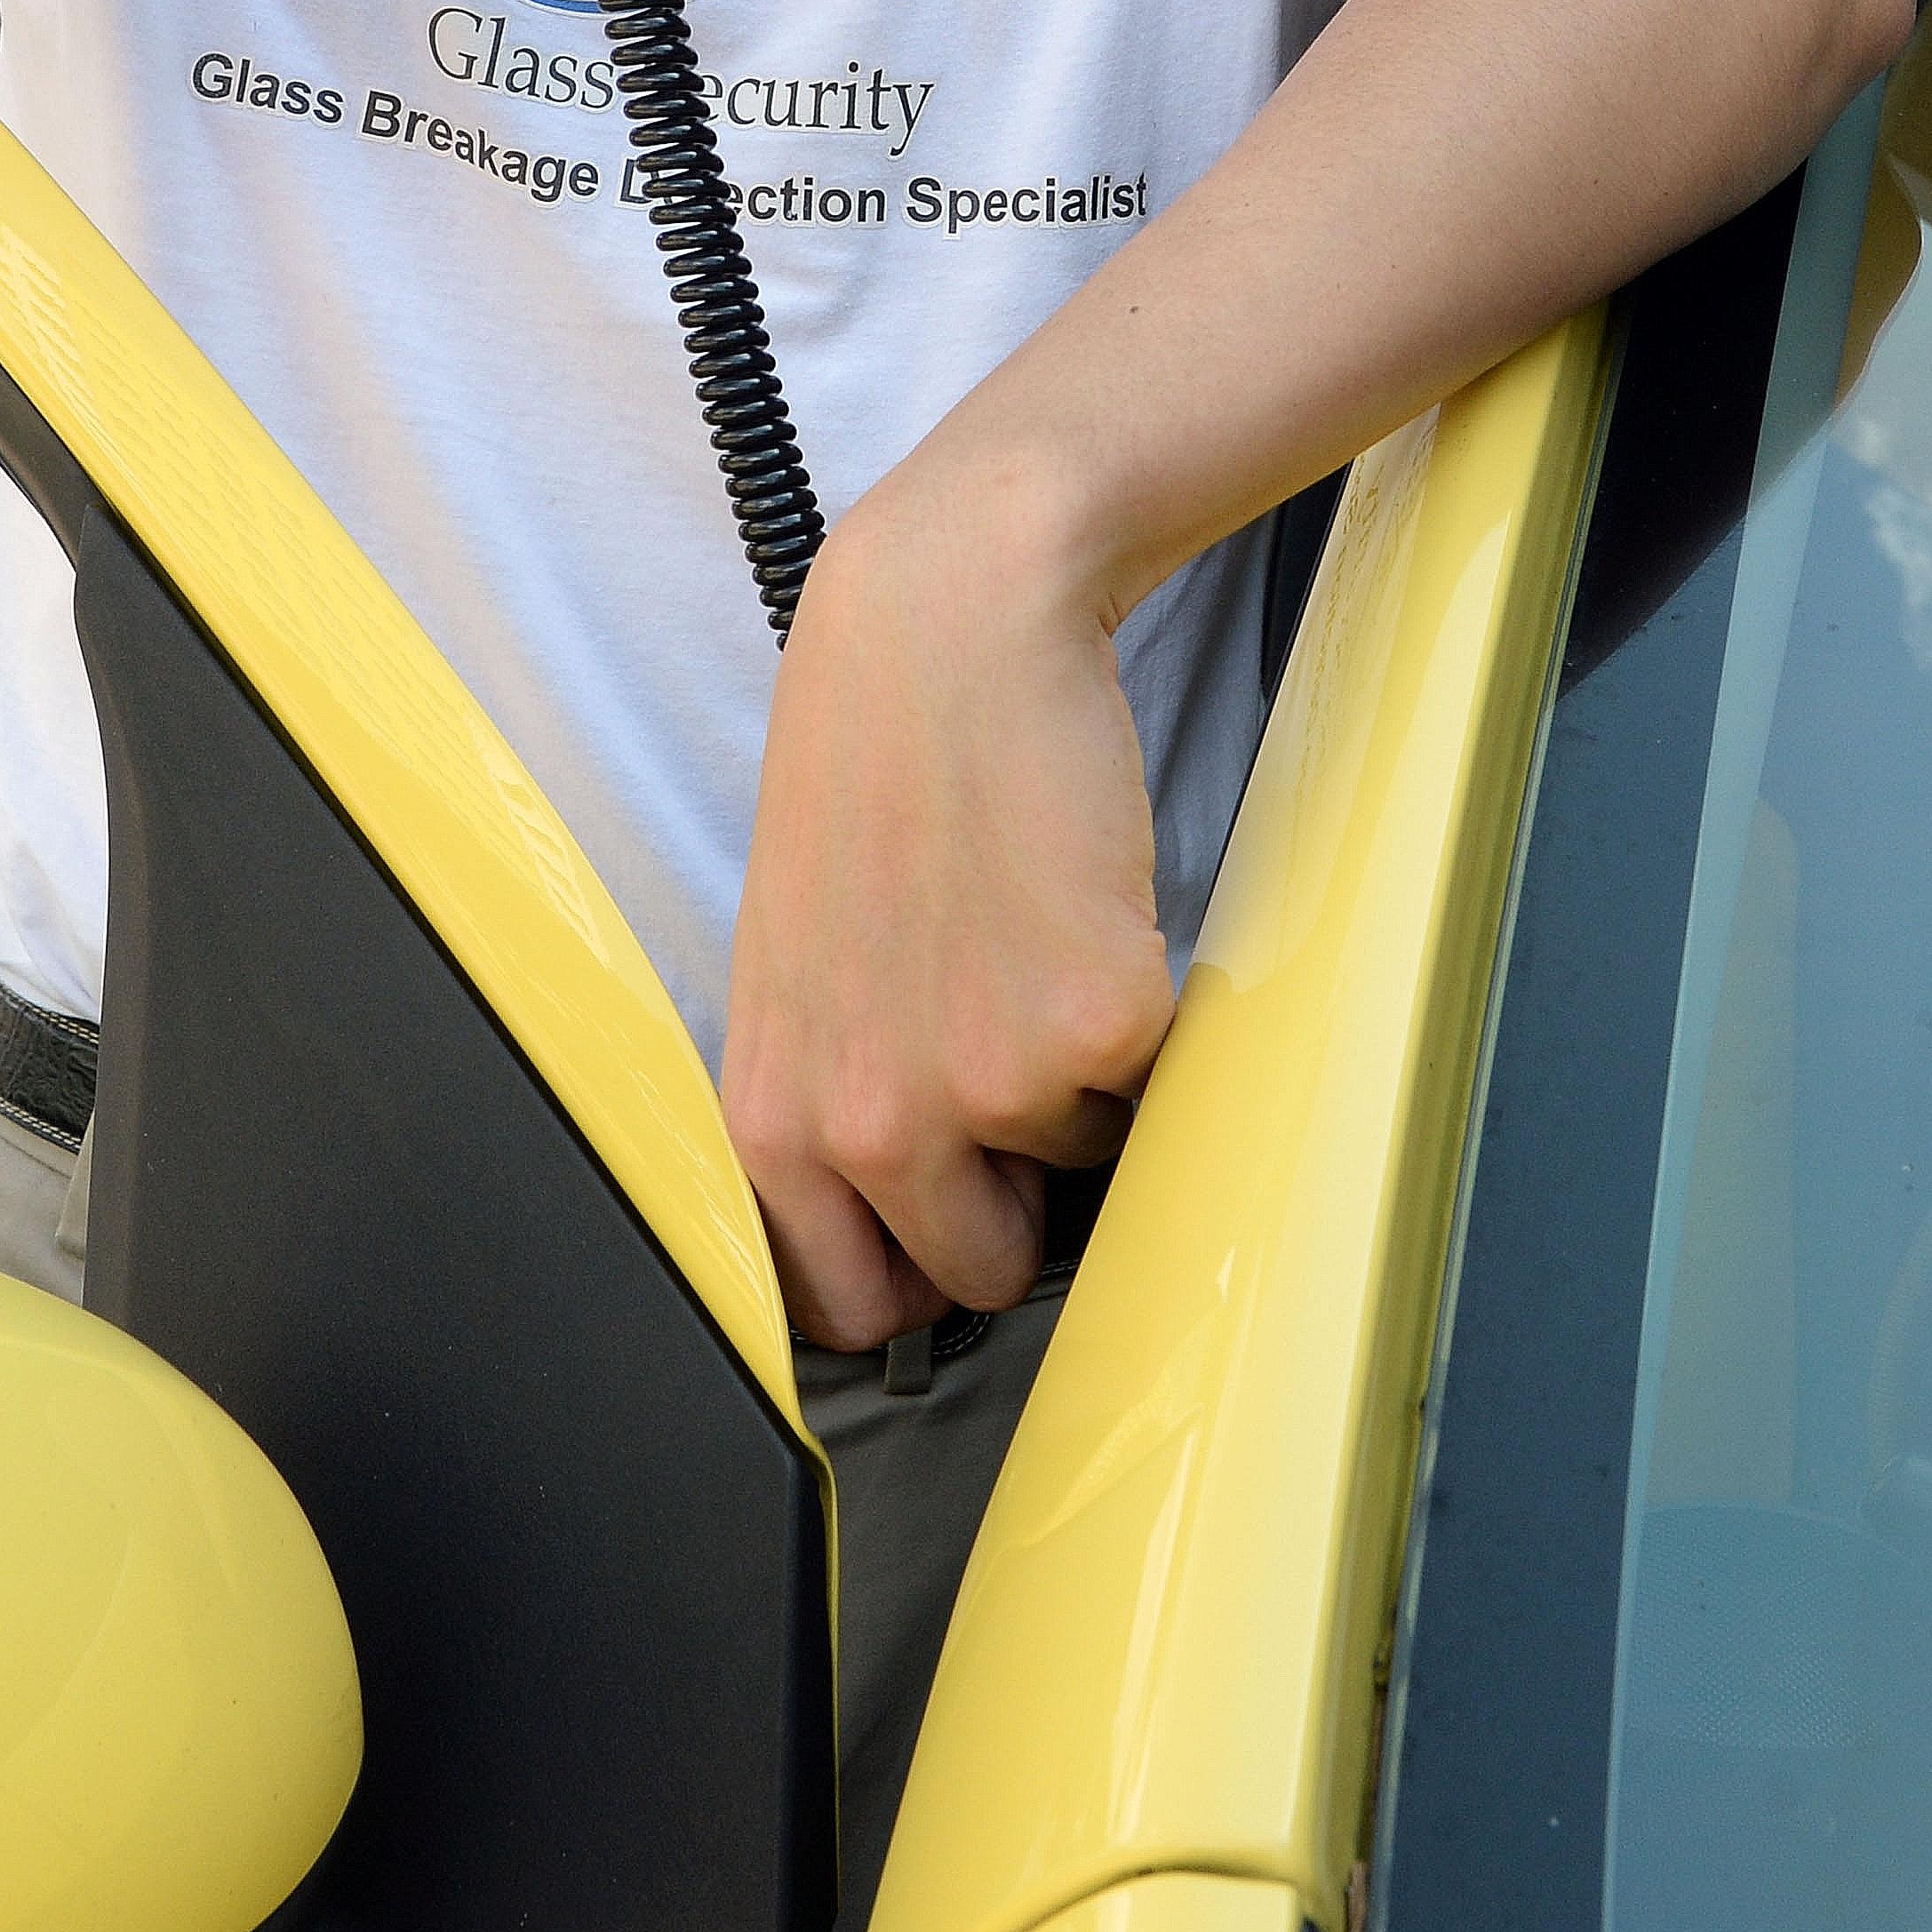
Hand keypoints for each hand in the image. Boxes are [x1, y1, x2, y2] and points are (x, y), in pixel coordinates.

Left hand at [722, 461, 1172, 1347]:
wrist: (947, 621)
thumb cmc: (866, 768)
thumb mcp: (793, 968)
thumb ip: (827, 1102)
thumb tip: (890, 1224)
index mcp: (776, 1117)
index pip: (850, 1310)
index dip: (910, 1262)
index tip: (944, 1208)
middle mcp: (871, 1123)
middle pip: (979, 1271)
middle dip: (1010, 1186)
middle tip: (1004, 1053)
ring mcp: (988, 1081)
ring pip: (1078, 1167)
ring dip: (1078, 1083)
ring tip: (1030, 941)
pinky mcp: (1099, 1021)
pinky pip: (1155, 1085)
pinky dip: (1146, 1018)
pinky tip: (1087, 911)